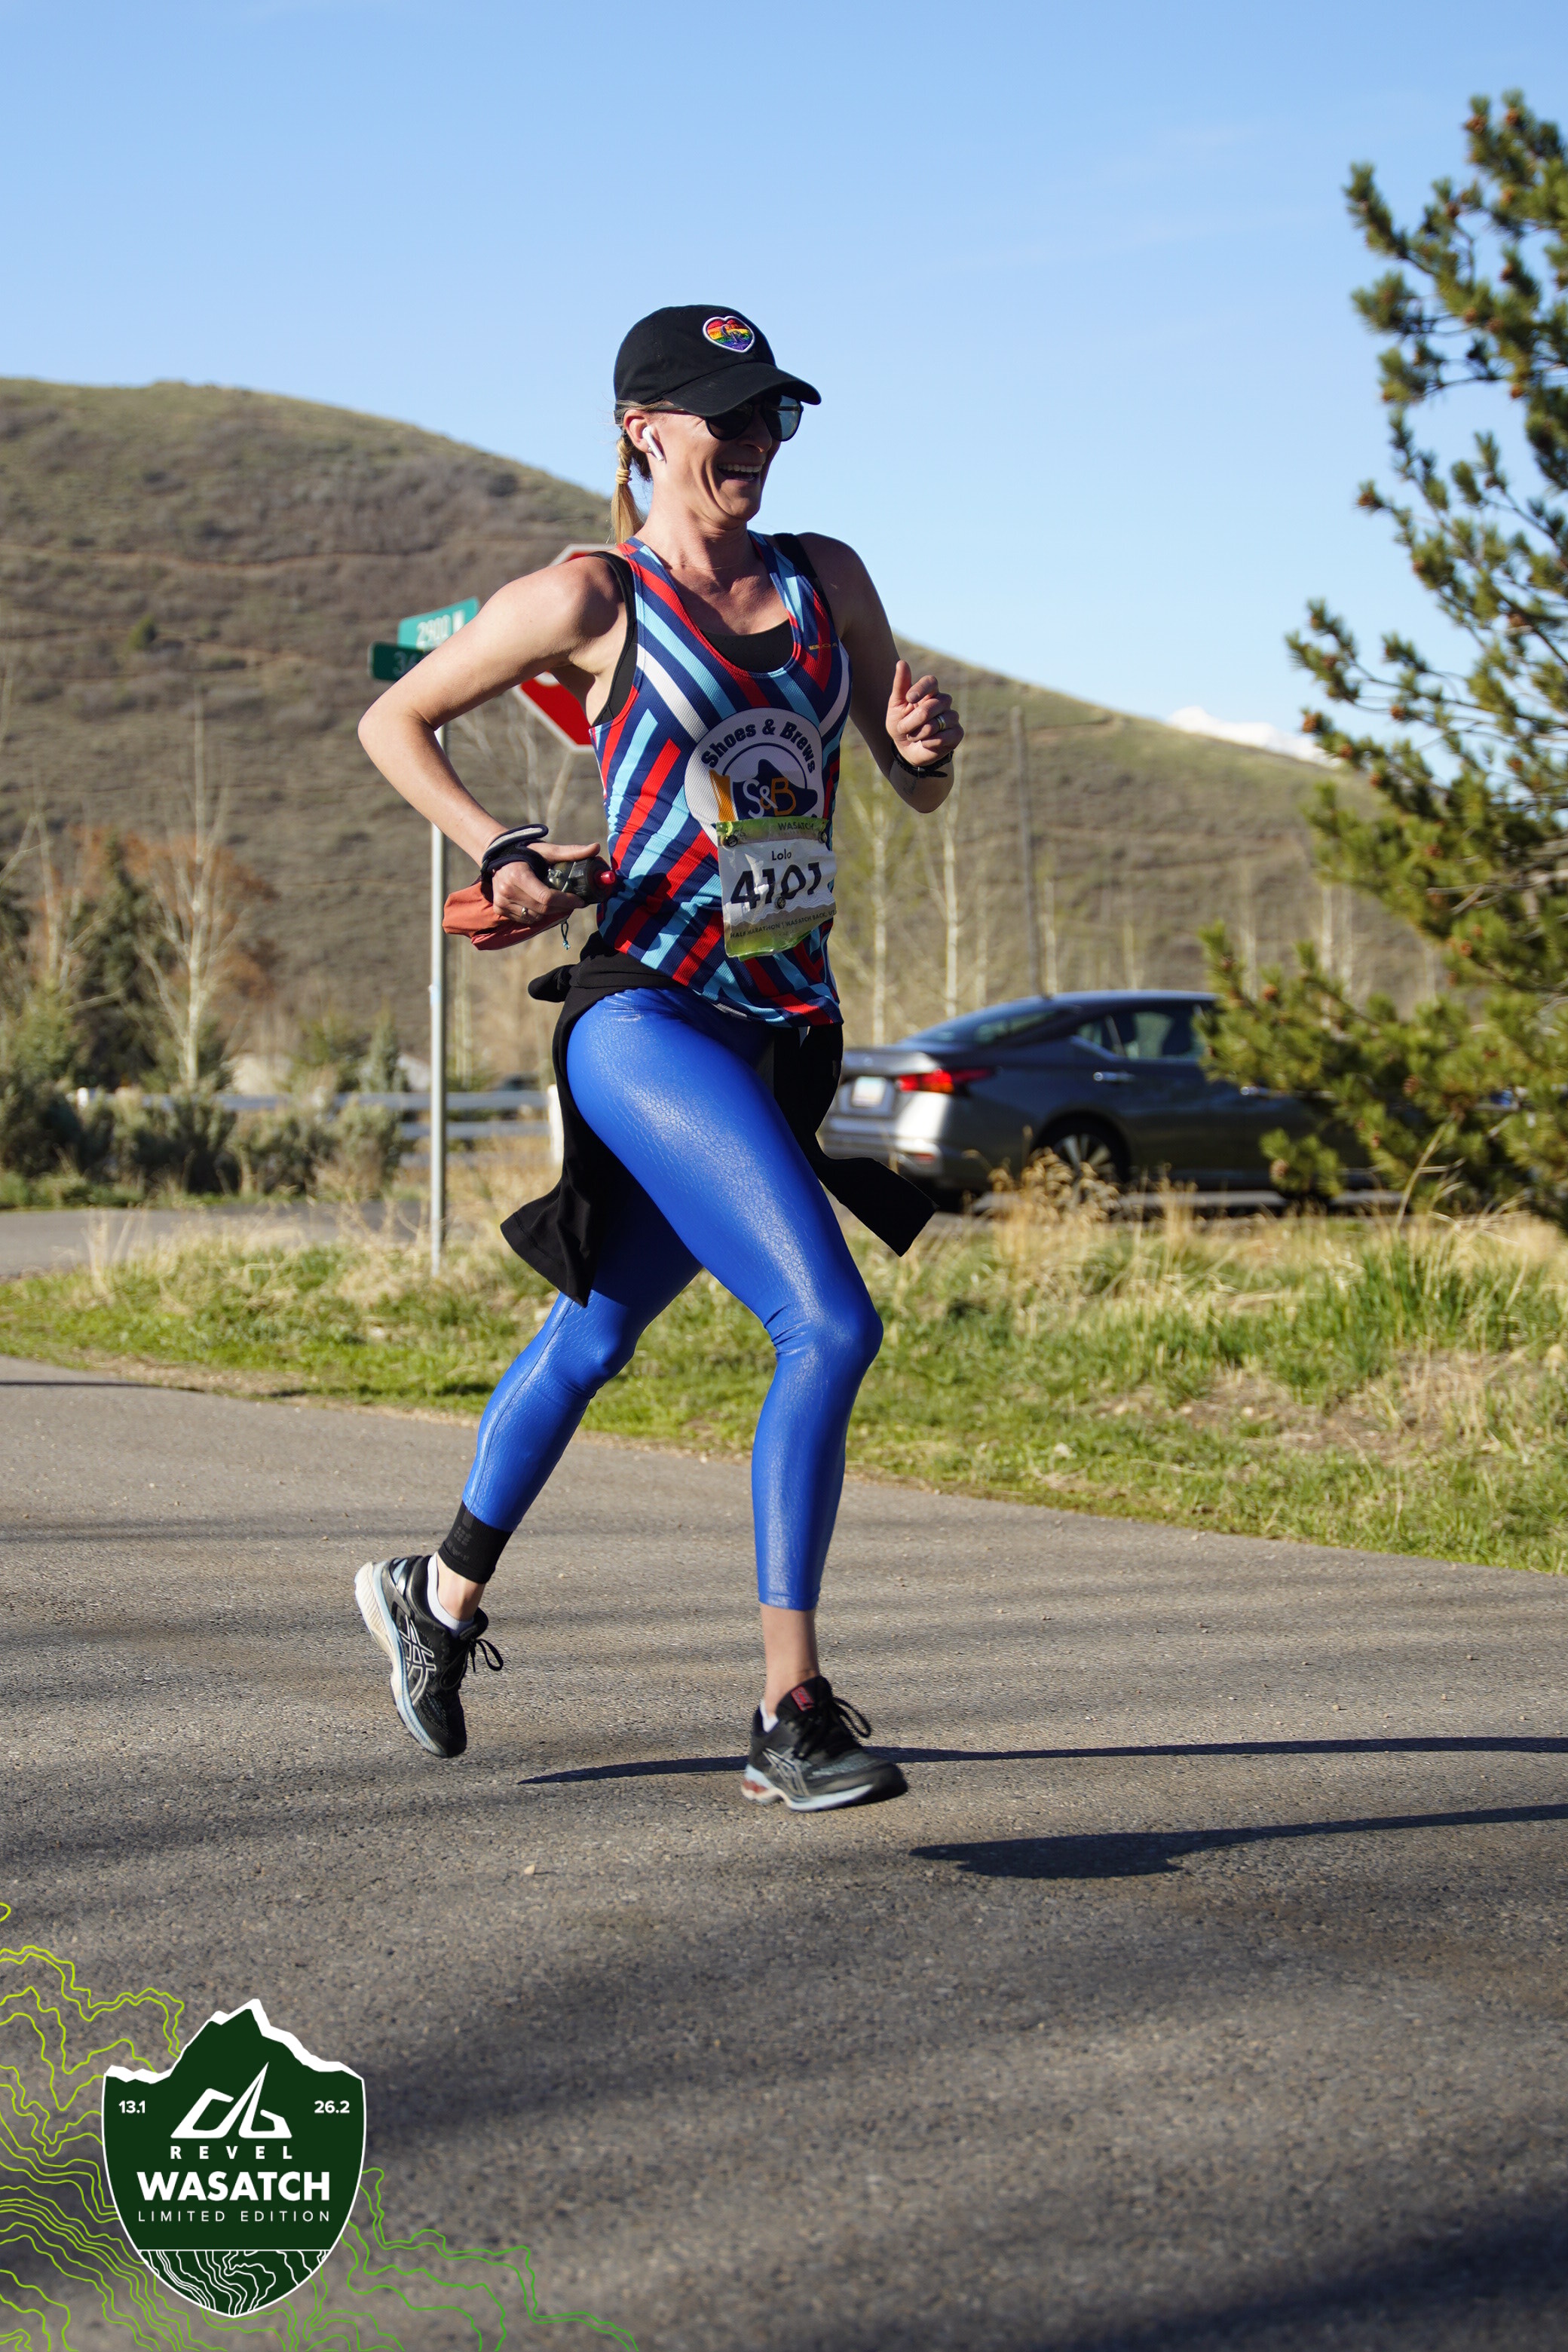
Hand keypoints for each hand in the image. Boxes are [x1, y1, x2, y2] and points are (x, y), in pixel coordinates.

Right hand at [489, 838, 607, 928]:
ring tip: (557, 901)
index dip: (566, 901)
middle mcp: (507, 891)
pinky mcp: (499, 909)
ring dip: (549, 911)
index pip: (546, 897)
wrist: (498, 855)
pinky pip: (525, 919)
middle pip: (542, 909)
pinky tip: (540, 903)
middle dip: (562, 907)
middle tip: (574, 901)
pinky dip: (536, 914)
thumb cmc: (527, 852)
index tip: (581, 901)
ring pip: (534, 917)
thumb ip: (571, 851)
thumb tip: (596, 847)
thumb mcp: (547, 851)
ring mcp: (501, 902)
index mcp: (518, 876)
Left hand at [887, 658, 962, 767]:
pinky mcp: (956, 734)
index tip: (909, 698)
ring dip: (919, 733)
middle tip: (903, 728)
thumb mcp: (896, 705)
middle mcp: (943, 702)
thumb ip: (900, 685)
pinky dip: (929, 742)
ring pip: (936, 723)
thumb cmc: (901, 724)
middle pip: (932, 705)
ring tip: (914, 736)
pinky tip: (925, 743)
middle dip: (912, 721)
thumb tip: (901, 662)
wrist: (907, 749)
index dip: (921, 688)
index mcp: (930, 692)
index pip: (931, 681)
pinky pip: (944, 737)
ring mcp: (952, 717)